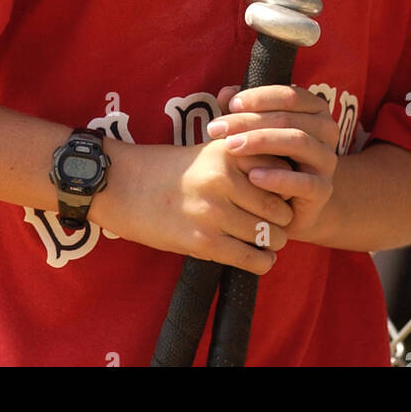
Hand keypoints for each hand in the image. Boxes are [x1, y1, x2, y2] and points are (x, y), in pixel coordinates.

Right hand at [94, 136, 293, 276]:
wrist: (122, 186)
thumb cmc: (168, 168)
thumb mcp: (208, 149)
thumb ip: (243, 156)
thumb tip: (284, 175)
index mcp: (230, 152)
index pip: (282, 172)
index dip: (288, 187)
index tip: (285, 195)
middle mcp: (225, 179)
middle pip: (279, 208)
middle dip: (283, 220)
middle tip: (278, 224)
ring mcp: (214, 211)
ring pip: (268, 235)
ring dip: (273, 242)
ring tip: (268, 241)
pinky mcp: (203, 241)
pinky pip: (250, 258)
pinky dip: (262, 263)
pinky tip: (259, 258)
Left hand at [206, 84, 339, 238]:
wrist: (292, 201)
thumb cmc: (272, 156)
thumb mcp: (258, 129)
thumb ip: (243, 110)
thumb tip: (225, 94)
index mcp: (315, 108)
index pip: (290, 95)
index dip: (259, 97)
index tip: (230, 104)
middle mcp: (327, 130)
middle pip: (288, 118)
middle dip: (248, 121)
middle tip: (217, 128)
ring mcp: (327, 160)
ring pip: (298, 142)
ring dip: (261, 142)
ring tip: (231, 146)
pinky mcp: (323, 189)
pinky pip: (304, 181)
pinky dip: (278, 178)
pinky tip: (252, 176)